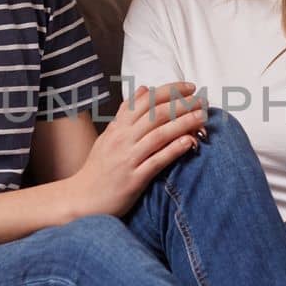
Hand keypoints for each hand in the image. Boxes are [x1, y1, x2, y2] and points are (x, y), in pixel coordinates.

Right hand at [65, 82, 207, 217]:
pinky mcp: (133, 179)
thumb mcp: (109, 135)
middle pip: (155, 114)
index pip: (145, 101)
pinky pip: (156, 161)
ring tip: (202, 117)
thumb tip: (144, 89)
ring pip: (159, 135)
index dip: (169, 91)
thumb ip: (127, 113)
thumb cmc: (98, 167)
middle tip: (202, 100)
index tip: (189, 87)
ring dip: (183, 123)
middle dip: (181, 104)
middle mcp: (122, 139)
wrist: (82, 199)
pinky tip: (189, 142)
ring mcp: (127, 158)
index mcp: (118, 127)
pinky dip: (174, 150)